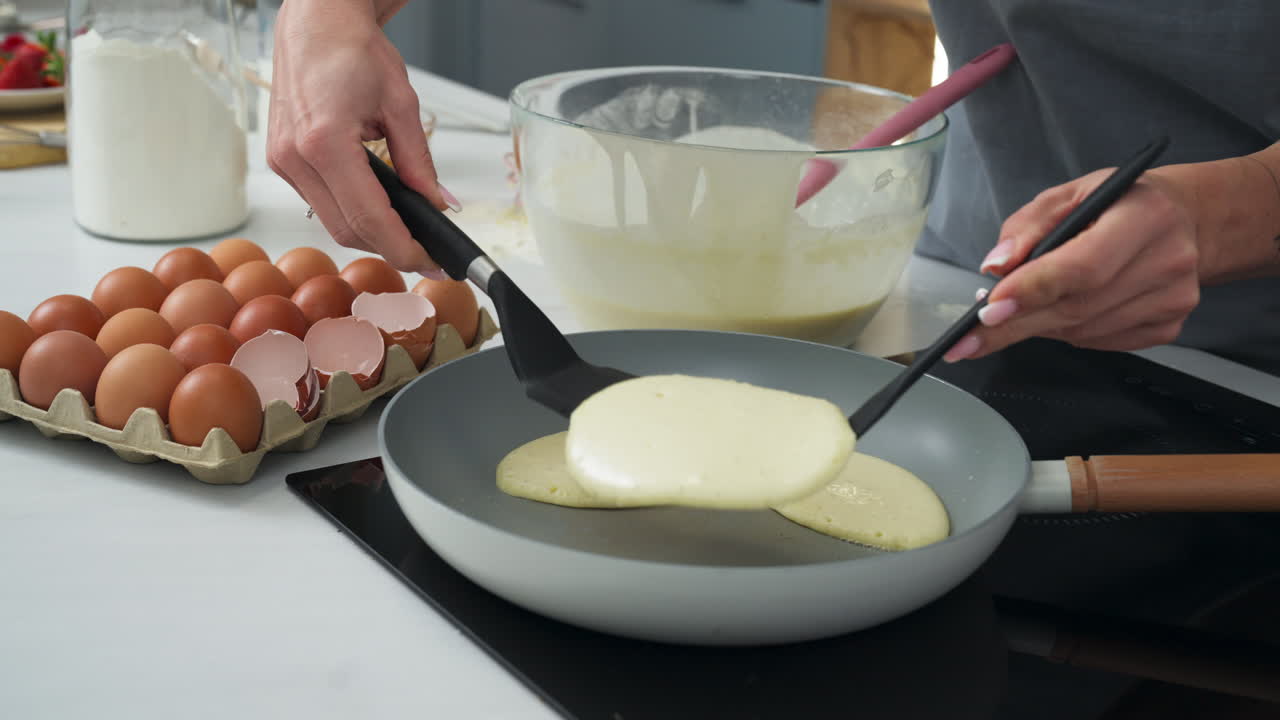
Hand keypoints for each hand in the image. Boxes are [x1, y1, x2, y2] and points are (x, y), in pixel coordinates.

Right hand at [266, 0, 456, 275]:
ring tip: (407, 232)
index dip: (403, 248)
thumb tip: (439, 204)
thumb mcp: (401, 105)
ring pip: (332, 222)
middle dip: (389, 247)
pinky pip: (319, 203)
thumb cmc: (352, 49)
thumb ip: (420, 163)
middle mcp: (295, 155)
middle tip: (426, 253)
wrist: (316, 23)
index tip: (429, 261)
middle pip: (347, 230)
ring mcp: (283, 161)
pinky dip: (350, 212)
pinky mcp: (281, 161)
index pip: (368, 218)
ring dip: (370, 233)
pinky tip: (376, 207)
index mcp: (323, 140)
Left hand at [944, 168, 1200, 360]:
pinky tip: (1063, 311)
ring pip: (1083, 331)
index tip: (988, 311)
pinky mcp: (1169, 326)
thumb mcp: (1069, 195)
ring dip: (1041, 325)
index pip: (1082, 266)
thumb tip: (996, 266)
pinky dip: (1068, 332)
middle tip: (970, 338)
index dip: (1031, 291)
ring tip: (1019, 311)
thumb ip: (1028, 226)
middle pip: (1077, 306)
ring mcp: (1172, 299)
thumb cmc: (1118, 204)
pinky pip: (1098, 342)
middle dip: (1015, 324)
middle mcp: (1167, 260)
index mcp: (1144, 216)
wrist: (1184, 219)